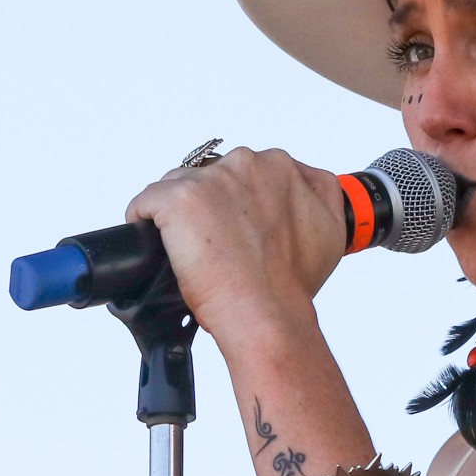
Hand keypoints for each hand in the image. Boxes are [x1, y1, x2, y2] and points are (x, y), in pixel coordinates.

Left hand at [125, 147, 346, 340]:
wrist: (266, 312)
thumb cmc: (290, 283)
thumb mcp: (330, 230)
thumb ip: (321, 194)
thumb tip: (305, 183)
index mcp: (279, 167)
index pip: (240, 174)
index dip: (234, 205)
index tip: (235, 230)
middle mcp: (244, 164)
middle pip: (207, 177)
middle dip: (207, 207)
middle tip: (215, 246)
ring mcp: (207, 179)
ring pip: (176, 188)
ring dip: (179, 216)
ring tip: (190, 252)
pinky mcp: (175, 199)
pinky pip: (145, 204)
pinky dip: (145, 224)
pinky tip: (159, 248)